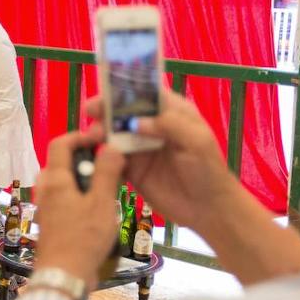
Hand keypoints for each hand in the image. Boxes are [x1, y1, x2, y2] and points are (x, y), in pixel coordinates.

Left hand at [32, 131, 124, 289]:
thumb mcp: (102, 203)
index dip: (80, 135)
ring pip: (63, 181)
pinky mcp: (50, 221)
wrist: (64, 275)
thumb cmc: (83, 239)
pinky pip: (63, 197)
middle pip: (62, 162)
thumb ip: (107, 172)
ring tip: (105, 190)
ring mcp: (46, 206)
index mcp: (55, 180)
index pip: (61, 143)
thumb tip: (111, 147)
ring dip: (83, 179)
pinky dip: (78, 195)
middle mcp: (45, 190)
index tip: (100, 139)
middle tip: (108, 166)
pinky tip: (96, 209)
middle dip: (84, 159)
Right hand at [84, 88, 239, 230]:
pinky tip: (93, 154)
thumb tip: (135, 121)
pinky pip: (113, 158)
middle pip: (126, 111)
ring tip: (90, 136)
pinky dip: (102, 155)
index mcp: (173, 113)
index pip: (147, 94)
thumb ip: (169, 125)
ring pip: (116, 133)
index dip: (127, 90)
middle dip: (107, 109)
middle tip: (90, 112)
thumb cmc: (208, 170)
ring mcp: (141, 148)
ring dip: (101, 131)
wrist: (207, 209)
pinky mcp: (133, 169)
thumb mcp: (196, 141)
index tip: (108, 92)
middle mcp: (154, 127)